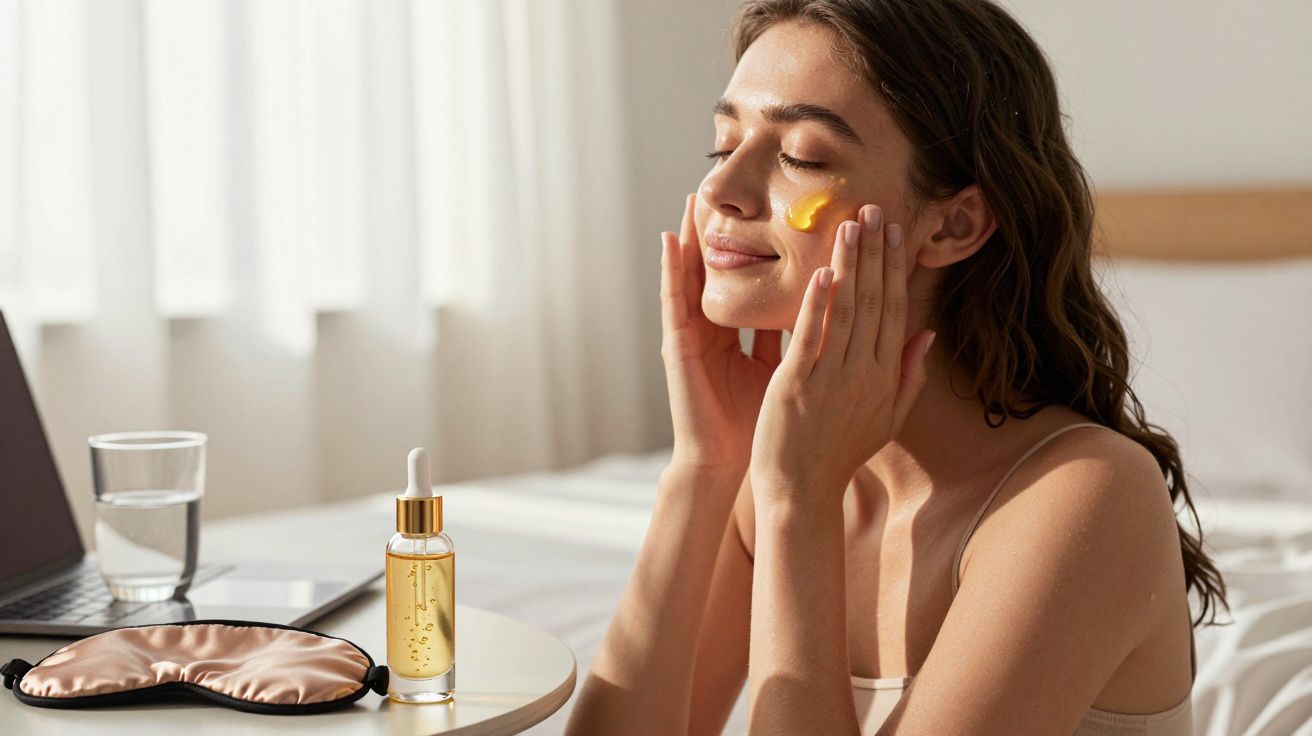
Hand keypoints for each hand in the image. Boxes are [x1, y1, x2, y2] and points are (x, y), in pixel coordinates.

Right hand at [660, 193, 784, 475]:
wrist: (731, 462)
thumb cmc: (762, 424)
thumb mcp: (793, 372)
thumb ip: (810, 341)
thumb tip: (836, 313)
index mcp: (748, 335)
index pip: (762, 282)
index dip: (771, 248)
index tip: (780, 213)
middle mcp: (719, 329)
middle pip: (727, 270)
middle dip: (733, 231)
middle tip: (737, 188)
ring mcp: (695, 334)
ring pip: (695, 275)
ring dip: (692, 236)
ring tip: (696, 196)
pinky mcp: (678, 345)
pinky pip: (674, 300)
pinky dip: (671, 269)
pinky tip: (670, 239)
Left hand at [748, 205, 935, 507]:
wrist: (801, 492)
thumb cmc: (839, 454)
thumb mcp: (886, 419)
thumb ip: (908, 376)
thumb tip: (928, 334)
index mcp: (884, 377)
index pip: (895, 310)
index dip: (895, 268)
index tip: (895, 232)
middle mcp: (864, 374)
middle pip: (875, 302)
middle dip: (875, 253)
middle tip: (873, 208)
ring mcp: (831, 379)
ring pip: (847, 311)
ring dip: (850, 265)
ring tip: (850, 225)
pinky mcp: (797, 386)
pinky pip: (812, 337)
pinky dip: (818, 303)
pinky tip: (823, 271)